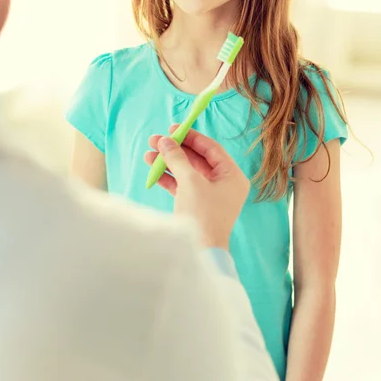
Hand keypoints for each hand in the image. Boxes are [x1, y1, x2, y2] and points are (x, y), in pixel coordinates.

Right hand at [144, 125, 249, 249]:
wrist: (201, 252)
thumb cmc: (203, 216)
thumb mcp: (190, 182)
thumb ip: (178, 158)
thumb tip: (165, 141)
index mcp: (232, 176)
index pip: (211, 149)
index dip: (191, 137)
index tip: (173, 128)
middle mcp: (223, 184)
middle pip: (197, 159)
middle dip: (175, 150)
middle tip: (155, 140)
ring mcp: (209, 195)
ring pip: (187, 172)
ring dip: (168, 163)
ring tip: (148, 155)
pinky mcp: (196, 205)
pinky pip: (182, 185)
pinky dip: (168, 178)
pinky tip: (153, 171)